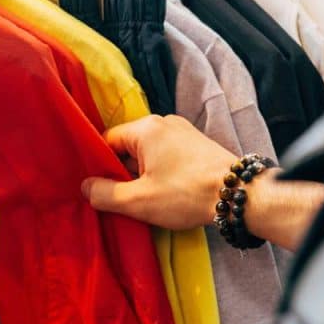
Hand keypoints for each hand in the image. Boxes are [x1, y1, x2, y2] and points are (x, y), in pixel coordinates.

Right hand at [82, 115, 237, 229]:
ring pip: (149, 154)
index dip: (99, 166)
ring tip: (146, 200)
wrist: (238, 193)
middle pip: (128, 147)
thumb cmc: (186, 194)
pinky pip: (168, 156)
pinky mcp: (198, 145)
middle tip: (122, 199)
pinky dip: (162, 172)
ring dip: (143, 175)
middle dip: (122, 173)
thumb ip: (105, 193)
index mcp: (145, 128)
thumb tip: (85, 186)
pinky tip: (166, 193)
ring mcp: (184, 132)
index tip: (100, 188)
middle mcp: (165, 122)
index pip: (107, 141)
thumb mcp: (139, 200)